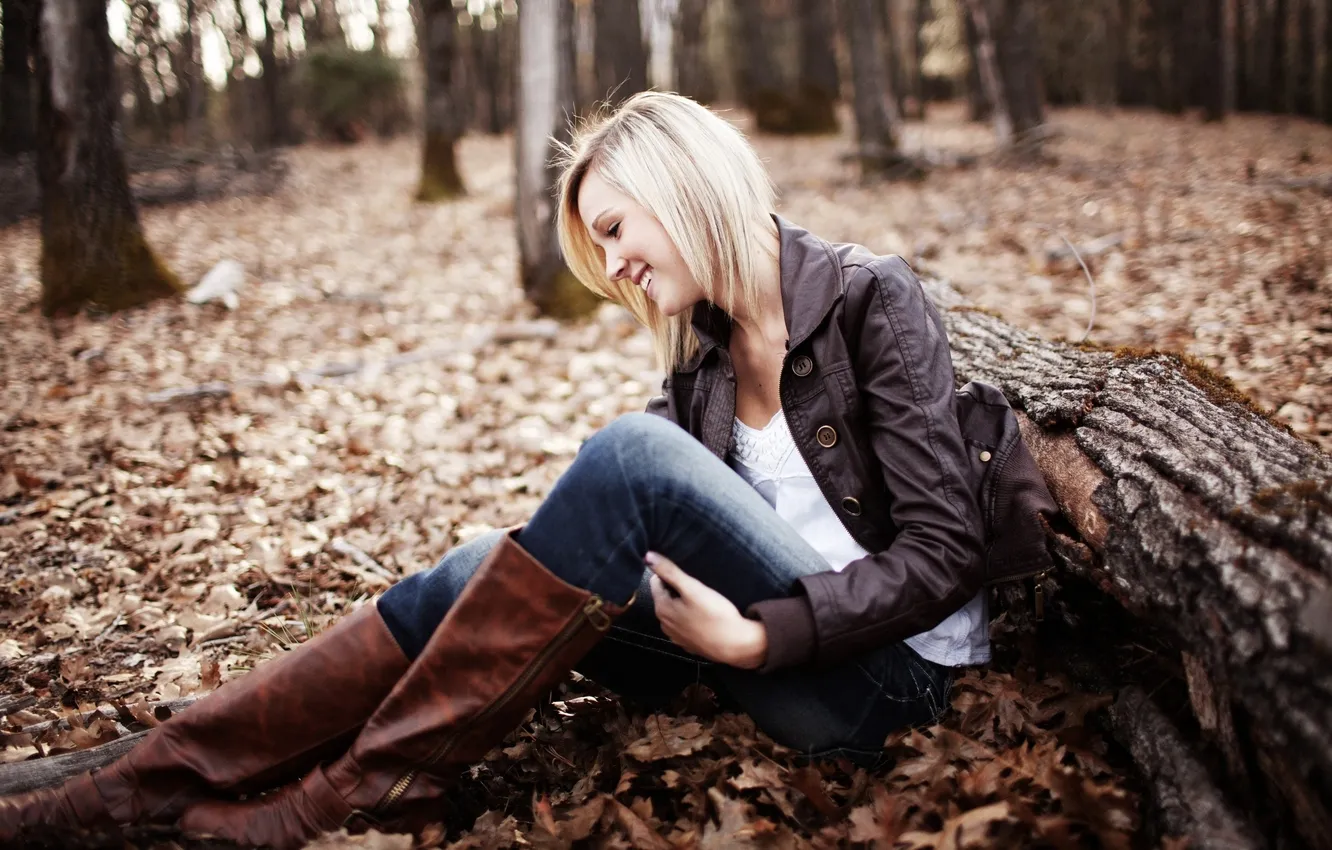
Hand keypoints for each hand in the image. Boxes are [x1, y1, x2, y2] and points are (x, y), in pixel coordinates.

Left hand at [646, 552, 767, 669]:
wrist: (735, 645)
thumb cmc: (715, 615)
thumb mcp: (693, 588)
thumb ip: (670, 571)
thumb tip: (648, 556)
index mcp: (662, 609)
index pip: (655, 583)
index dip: (669, 574)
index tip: (685, 574)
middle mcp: (664, 625)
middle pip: (665, 598)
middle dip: (676, 589)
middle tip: (696, 586)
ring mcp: (676, 637)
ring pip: (675, 612)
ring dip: (683, 604)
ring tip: (702, 600)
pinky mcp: (689, 644)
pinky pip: (685, 625)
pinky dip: (691, 618)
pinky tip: (705, 616)